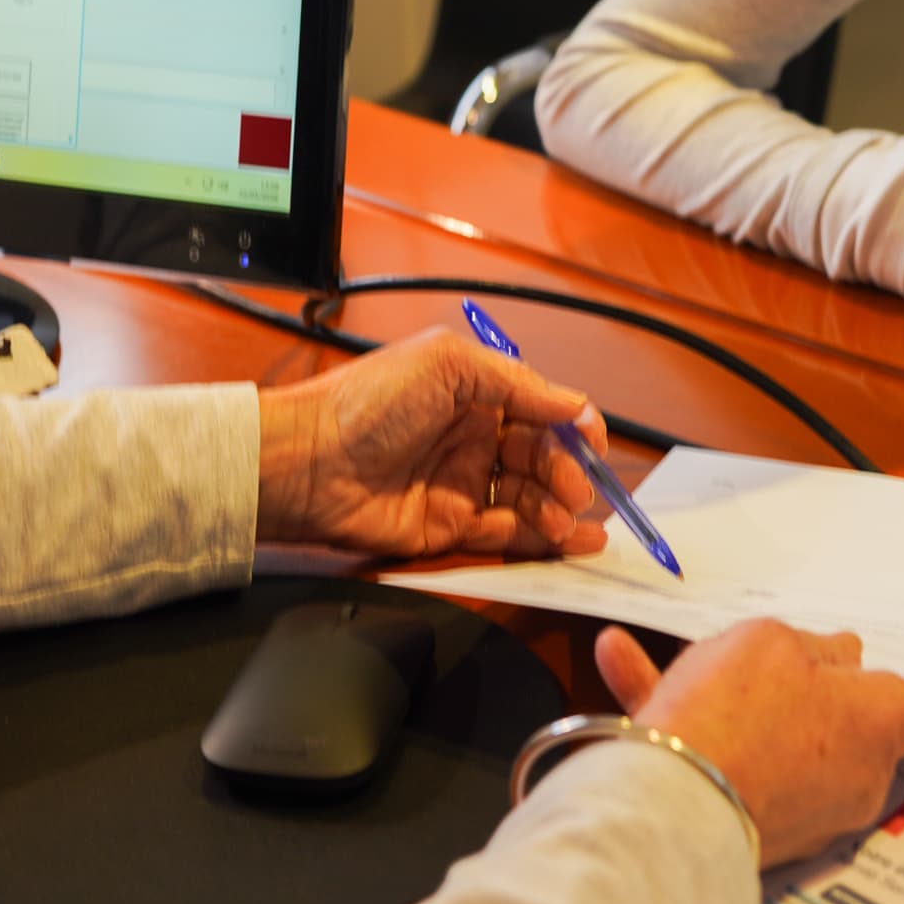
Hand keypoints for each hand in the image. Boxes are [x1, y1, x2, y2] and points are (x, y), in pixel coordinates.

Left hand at [255, 329, 613, 561]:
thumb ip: (517, 383)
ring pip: (529, 499)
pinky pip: (505, 535)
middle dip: (569, 473)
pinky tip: (571, 540)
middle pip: (541, 457)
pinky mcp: (448, 528)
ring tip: (572, 521)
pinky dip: (541, 540)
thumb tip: (575, 404)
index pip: (541, 410)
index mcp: (474, 392)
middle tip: (578, 490)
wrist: (309, 463)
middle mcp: (473, 437)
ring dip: (560, 510)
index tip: (594, 444)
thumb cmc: (370, 402)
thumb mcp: (448, 364)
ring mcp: (461, 484)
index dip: (573, 427)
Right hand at [594, 622, 903, 867]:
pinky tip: (625, 666)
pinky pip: (729, 761)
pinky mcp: (754, 824)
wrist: (671, 808)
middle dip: (814, 687)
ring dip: (733, 698)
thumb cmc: (735, 712)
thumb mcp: (770, 642)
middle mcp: (857, 774)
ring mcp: (807, 807)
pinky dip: (691, 723)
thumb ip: (810, 647)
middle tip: (774, 652)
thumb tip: (836, 659)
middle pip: (850, 720)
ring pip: (777, 737)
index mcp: (881, 722)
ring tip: (674, 657)